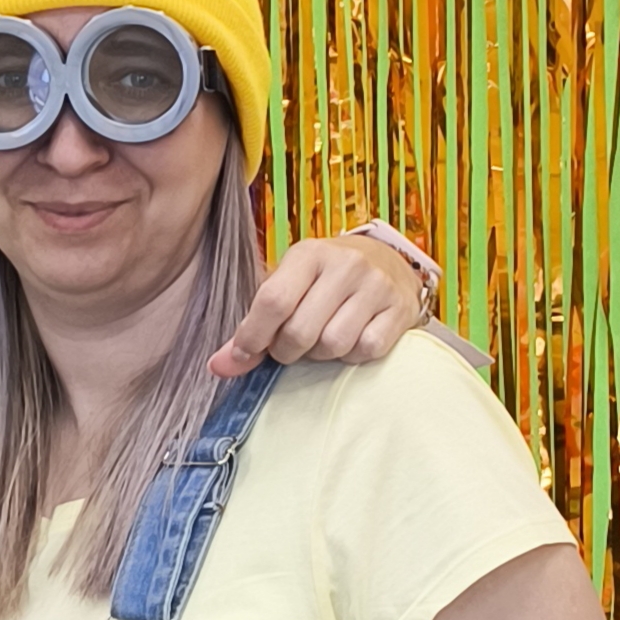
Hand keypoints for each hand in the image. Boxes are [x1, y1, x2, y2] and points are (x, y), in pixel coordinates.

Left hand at [211, 231, 427, 376]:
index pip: (272, 301)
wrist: (387, 264)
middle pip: (300, 332)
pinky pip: (367, 350)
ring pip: (334, 345)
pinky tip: (352, 339)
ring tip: (322, 339)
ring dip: (321, 355)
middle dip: (287, 351)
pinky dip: (353, 355)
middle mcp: (345, 263)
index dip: (253, 337)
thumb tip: (219, 367)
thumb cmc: (324, 282)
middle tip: (291, 346)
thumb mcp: (287, 289)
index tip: (245, 354)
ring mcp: (376, 285)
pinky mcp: (400, 308)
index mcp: (308, 253)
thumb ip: (252, 327)